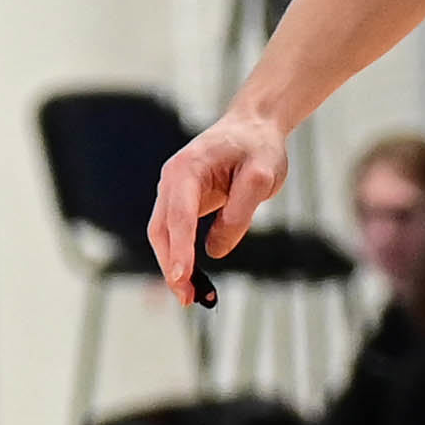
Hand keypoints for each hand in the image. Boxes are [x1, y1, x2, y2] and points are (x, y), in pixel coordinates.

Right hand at [150, 109, 289, 297]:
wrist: (254, 126)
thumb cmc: (258, 147)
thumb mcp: (261, 176)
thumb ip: (240, 212)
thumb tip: (215, 250)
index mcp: (188, 169)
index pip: (180, 216)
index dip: (180, 249)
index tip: (182, 277)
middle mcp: (172, 180)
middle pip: (163, 230)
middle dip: (172, 266)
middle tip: (188, 298)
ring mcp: (174, 191)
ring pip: (165, 235)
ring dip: (173, 266)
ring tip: (191, 296)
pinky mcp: (182, 202)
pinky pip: (177, 233)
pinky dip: (182, 257)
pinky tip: (194, 280)